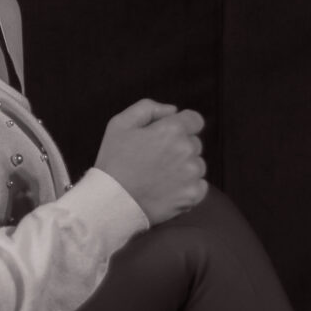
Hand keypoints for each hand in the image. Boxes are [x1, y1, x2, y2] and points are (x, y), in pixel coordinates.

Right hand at [94, 99, 207, 224]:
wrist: (111, 202)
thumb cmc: (114, 162)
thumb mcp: (120, 124)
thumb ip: (148, 108)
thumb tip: (172, 110)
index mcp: (172, 130)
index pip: (194, 120)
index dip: (181, 126)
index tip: (167, 136)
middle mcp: (187, 150)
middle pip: (194, 143)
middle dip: (179, 148)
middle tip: (155, 160)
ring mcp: (192, 174)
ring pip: (197, 165)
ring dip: (184, 168)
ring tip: (160, 177)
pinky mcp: (193, 195)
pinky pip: (200, 186)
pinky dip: (187, 187)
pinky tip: (167, 189)